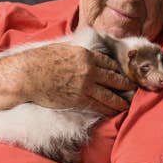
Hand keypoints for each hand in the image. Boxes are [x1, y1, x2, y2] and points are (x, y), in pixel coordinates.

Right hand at [18, 42, 134, 114]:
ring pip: (110, 95)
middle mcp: (90, 70)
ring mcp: (86, 86)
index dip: (117, 69)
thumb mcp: (62, 49)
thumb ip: (76, 52)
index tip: (122, 73)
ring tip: (127, 104)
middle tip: (132, 88)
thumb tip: (80, 53)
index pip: (108, 62)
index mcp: (85, 55)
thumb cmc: (39, 61)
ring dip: (120, 100)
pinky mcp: (79, 100)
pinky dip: (108, 110)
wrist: (29, 75)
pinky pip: (99, 106)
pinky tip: (114, 112)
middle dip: (125, 84)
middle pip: (114, 78)